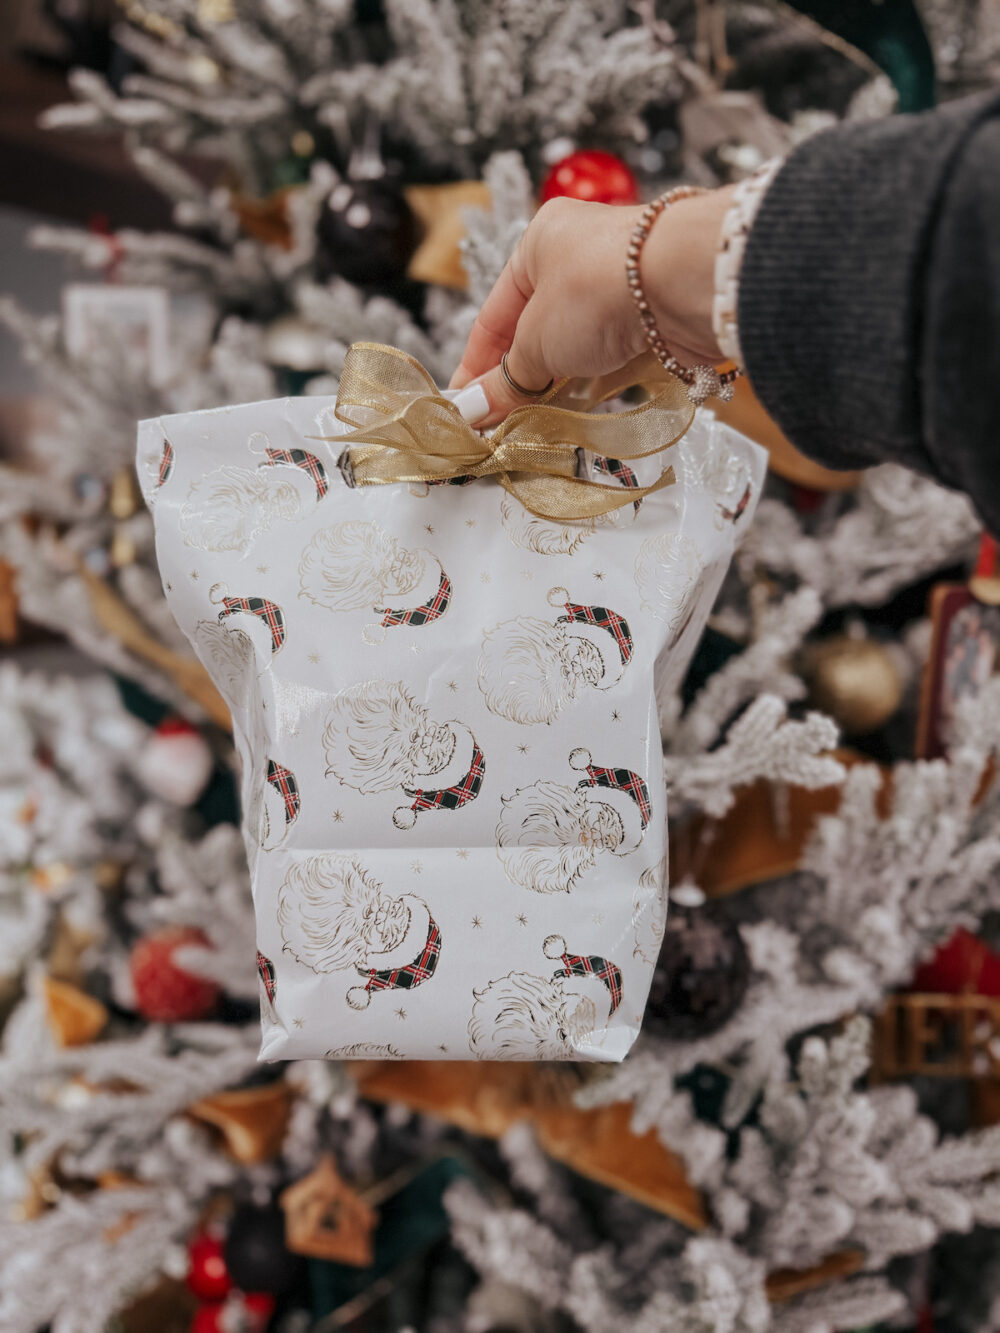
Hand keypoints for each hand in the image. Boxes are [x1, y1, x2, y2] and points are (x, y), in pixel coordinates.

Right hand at [448, 186, 735, 427]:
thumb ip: (507, 379)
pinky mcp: (653, 317)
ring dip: (558, 383)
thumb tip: (475, 410)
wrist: (684, 284)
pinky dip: (595, 383)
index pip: (495, 313)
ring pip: (577, 344)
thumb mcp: (536, 341)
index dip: (477, 364)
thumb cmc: (596, 290)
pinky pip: (613, 356)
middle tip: (501, 421)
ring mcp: (620, 287)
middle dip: (519, 377)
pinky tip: (582, 410)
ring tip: (537, 422)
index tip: (466, 405)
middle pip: (537, 330)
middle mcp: (580, 257)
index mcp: (540, 243)